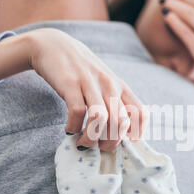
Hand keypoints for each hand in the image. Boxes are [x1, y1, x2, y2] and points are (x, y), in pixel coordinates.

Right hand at [0, 28, 147, 150]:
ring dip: (91, 138)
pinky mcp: (70, 84)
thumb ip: (113, 102)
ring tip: (83, 142)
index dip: (136, 133)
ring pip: (101, 119)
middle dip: (110, 143)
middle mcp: (109, 85)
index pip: (141, 113)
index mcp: (120, 87)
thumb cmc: (80, 70)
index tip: (123, 142)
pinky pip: (77, 112)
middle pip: (120, 123)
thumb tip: (120, 132)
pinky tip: (69, 129)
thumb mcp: (103, 82)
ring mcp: (90, 84)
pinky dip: (73, 127)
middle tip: (98, 147)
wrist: (53, 45)